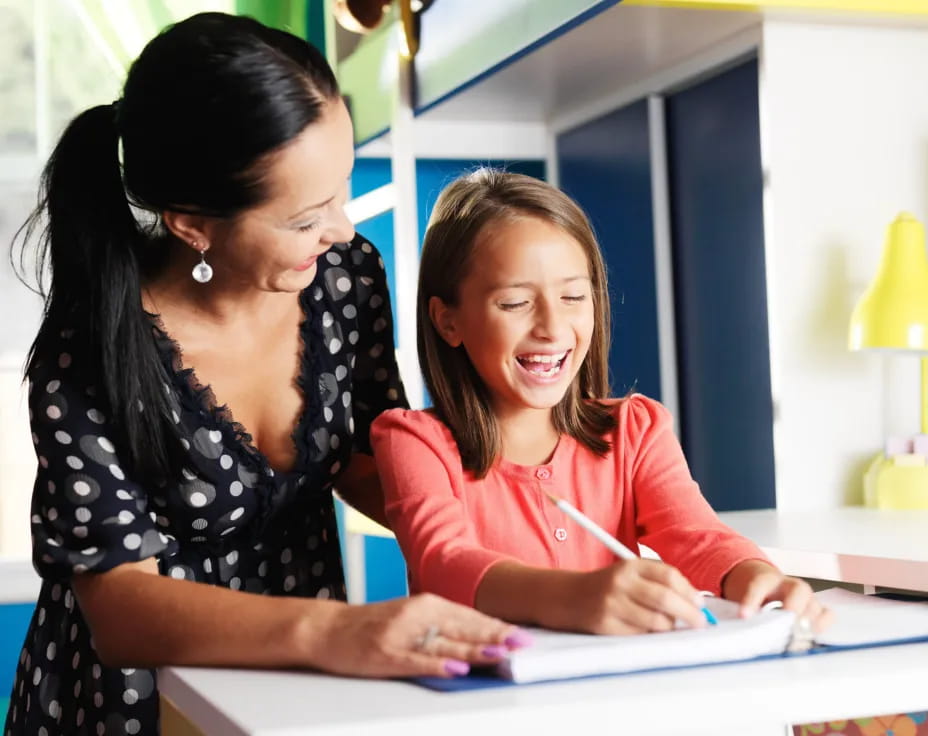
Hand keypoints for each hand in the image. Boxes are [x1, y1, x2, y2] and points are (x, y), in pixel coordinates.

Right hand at [305, 593, 526, 677]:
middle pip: (463, 627)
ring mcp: (401, 634)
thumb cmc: (371, 625)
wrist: (327, 628)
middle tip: (523, 644)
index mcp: (425, 605)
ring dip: (475, 649)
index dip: (496, 626)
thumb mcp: (409, 617)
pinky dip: (439, 664)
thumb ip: (440, 626)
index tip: (522, 635)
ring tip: (501, 654)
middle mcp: (416, 614)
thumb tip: (476, 638)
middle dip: (495, 636)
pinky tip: (457, 668)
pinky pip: (417, 660)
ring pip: (445, 643)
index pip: (468, 616)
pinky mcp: (385, 653)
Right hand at [551, 559, 707, 634]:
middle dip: (689, 614)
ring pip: (656, 621)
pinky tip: (649, 631)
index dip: (689, 591)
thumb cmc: (608, 587)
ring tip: (669, 626)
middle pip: (665, 598)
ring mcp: (611, 604)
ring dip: (670, 627)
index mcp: (629, 565)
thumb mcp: (630, 574)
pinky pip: (640, 635)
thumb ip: (659, 582)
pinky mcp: (605, 625)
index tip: (700, 604)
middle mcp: (620, 582)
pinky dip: (651, 636)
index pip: (668, 575)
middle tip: (700, 623)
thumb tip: (695, 602)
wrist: (568, 597)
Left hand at [722, 560, 832, 632]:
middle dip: (793, 608)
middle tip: (787, 624)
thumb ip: (740, 610)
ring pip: (814, 604)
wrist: (763, 583)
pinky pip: (827, 615)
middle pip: (797, 590)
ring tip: (800, 636)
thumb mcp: (740, 597)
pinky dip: (822, 625)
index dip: (751, 601)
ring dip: (809, 621)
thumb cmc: (752, 595)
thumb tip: (727, 626)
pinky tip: (813, 636)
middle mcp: (789, 585)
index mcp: (764, 579)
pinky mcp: (816, 609)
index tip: (745, 616)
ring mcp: (806, 597)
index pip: (758, 586)